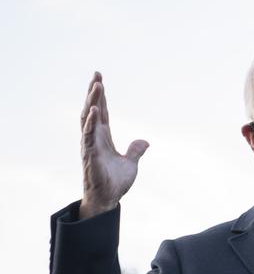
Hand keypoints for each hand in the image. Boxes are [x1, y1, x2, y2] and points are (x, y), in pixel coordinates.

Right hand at [79, 72, 147, 218]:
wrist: (108, 199)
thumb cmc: (115, 182)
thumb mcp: (131, 163)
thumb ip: (135, 150)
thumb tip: (145, 141)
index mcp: (103, 138)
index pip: (102, 112)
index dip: (102, 97)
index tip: (100, 80)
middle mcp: (94, 138)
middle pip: (93, 110)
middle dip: (94, 92)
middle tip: (97, 75)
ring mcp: (90, 145)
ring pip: (88, 118)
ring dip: (92, 101)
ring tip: (96, 85)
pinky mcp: (89, 154)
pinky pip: (88, 135)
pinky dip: (91, 122)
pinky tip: (95, 109)